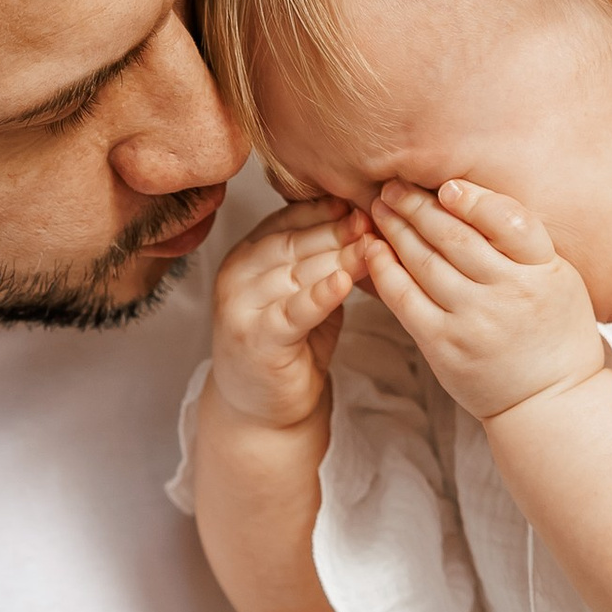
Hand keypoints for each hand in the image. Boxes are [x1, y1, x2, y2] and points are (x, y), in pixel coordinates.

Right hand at [207, 196, 369, 430]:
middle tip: (375, 220)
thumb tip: (363, 221)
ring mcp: (241, 308)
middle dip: (336, 230)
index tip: (360, 201)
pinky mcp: (256, 339)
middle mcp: (236, 276)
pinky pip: (293, 312)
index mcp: (245, 256)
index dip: (324, 211)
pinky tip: (343, 282)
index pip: (285, 221)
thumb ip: (321, 261)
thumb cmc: (289, 346)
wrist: (263, 410)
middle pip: (292, 244)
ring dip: (337, 257)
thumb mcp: (303, 293)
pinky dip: (319, 296)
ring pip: (296, 273)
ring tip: (372, 245)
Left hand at [360, 179, 609, 423]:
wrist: (548, 401)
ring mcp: (473, 321)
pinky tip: (372, 248)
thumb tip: (473, 198)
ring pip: (425, 262)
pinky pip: (405, 299)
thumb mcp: (561, 281)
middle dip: (419, 205)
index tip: (447, 186)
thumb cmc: (555, 334)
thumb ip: (525, 245)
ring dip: (396, 228)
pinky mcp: (443, 345)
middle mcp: (509, 294)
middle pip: (456, 237)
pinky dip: (384, 269)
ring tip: (380, 207)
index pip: (510, 222)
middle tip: (394, 185)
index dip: (475, 199)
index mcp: (546, 273)